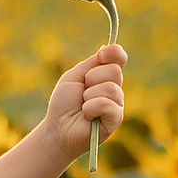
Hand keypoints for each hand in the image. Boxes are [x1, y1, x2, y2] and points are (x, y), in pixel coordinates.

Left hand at [44, 44, 126, 162]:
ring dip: (89, 96)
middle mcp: (115, 89)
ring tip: (82, 107)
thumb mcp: (74, 76)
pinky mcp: (115, 120)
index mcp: (105, 76)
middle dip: (92, 79)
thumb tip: (106, 48)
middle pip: (114, 71)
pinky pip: (107, 105)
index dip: (114, 52)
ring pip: (110, 88)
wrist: (57, 128)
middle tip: (82, 92)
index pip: (120, 58)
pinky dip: (91, 108)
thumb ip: (91, 63)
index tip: (101, 55)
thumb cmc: (64, 104)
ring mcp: (117, 104)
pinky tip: (87, 115)